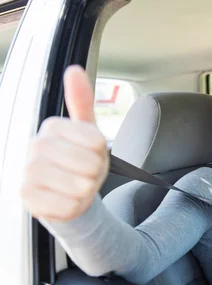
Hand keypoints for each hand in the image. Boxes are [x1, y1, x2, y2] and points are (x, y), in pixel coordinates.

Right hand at [21, 65, 108, 221]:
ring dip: (86, 191)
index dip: (102, 154)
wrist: (66, 194)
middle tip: (85, 173)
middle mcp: (35, 146)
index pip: (97, 142)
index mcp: (52, 127)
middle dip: (95, 173)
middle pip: (90, 165)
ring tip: (76, 186)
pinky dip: (75, 207)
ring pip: (82, 186)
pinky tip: (66, 200)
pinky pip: (70, 206)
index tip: (92, 155)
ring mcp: (28, 172)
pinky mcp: (28, 198)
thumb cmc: (80, 162)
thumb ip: (82, 102)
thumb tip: (74, 70)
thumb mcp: (87, 133)